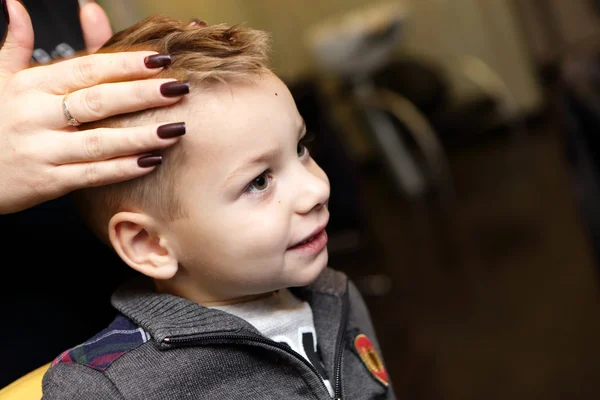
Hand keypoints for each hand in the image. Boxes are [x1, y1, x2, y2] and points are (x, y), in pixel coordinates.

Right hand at [0, 0, 189, 213]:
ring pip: (99, 142)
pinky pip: (90, 175)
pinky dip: (121, 169)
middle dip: (141, 94)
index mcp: (30, 86)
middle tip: (179, 89)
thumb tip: (15, 4)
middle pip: (97, 101)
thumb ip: (16, 44)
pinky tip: (151, 162)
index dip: (124, 63)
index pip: (85, 70)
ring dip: (140, 136)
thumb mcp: (0, 79)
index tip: (159, 59)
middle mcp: (35, 116)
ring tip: (176, 129)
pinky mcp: (46, 182)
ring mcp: (41, 150)